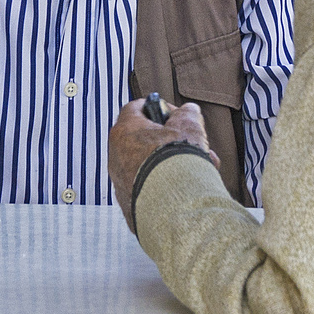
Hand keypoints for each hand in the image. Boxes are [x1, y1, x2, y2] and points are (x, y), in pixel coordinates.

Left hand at [109, 100, 215, 230]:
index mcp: (124, 131)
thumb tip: (188, 112)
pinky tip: (186, 189)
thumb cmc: (177, 160)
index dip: (159, 108)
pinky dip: (164, 186)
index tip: (176, 116)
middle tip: (190, 145)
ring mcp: (120, 183)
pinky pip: (147, 189)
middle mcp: (115, 156)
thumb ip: (187, 113)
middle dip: (170, 141)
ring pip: (147, 166)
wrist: (173, 204)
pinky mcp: (129, 205)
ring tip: (198, 169)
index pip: (136, 108)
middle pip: (143, 140)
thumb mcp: (189, 125)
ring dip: (171, 164)